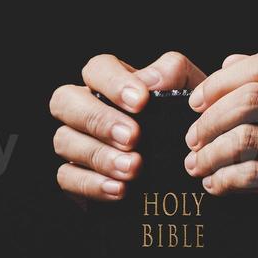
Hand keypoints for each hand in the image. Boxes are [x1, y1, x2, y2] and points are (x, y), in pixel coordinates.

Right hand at [49, 51, 207, 201]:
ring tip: (133, 167)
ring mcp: (76, 142)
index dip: (112, 83)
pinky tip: (119, 188)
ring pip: (63, 140)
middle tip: (133, 137)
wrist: (194, 166)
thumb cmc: (187, 123)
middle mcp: (87, 109)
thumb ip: (175, 75)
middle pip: (65, 101)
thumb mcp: (190, 94)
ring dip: (99, 155)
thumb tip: (152, 78)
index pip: (96, 69)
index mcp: (111, 83)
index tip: (141, 101)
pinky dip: (91, 183)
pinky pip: (66, 176)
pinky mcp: (76, 175)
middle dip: (98, 119)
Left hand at [182, 51, 257, 257]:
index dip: (222, 81)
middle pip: (252, 98)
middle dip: (210, 119)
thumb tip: (228, 62)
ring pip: (247, 138)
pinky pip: (254, 175)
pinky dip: (225, 180)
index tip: (196, 102)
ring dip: (210, 153)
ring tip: (196, 165)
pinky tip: (215, 186)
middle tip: (191, 139)